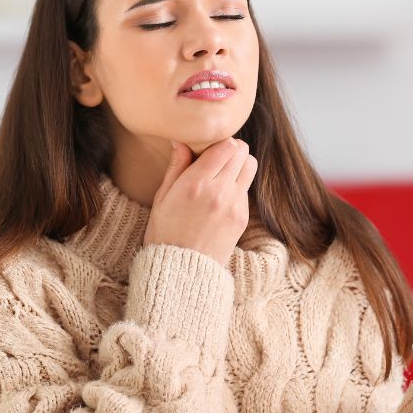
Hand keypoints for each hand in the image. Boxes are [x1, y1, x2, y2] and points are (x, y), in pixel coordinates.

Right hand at [143, 136, 257, 267]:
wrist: (181, 273)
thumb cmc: (164, 233)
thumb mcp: (162, 197)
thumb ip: (176, 166)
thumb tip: (182, 140)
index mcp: (196, 184)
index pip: (225, 145)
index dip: (218, 141)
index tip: (207, 148)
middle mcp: (219, 192)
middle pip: (241, 151)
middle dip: (230, 149)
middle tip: (215, 158)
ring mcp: (234, 206)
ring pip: (250, 166)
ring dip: (239, 163)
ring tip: (222, 173)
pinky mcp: (242, 218)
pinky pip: (246, 188)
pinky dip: (238, 184)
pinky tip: (221, 195)